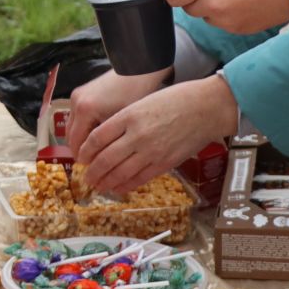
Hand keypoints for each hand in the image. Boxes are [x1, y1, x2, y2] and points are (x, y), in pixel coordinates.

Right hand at [64, 68, 171, 158]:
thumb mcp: (123, 123)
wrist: (136, 68)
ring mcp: (76, 96)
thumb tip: (104, 163)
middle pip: (71, 137)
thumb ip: (110, 142)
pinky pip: (76, 117)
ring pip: (72, 128)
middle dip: (80, 152)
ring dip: (81, 140)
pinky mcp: (80, 92)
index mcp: (86, 111)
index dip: (85, 160)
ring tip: (96, 152)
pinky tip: (97, 134)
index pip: (78, 144)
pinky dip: (83, 128)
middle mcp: (76, 103)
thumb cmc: (135, 95)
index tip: (94, 171)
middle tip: (94, 165)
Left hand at [79, 75, 239, 197]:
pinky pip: (139, 179)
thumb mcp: (144, 102)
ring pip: (119, 173)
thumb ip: (124, 120)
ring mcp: (151, 151)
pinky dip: (125, 186)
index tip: (82, 156)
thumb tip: (105, 139)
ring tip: (98, 185)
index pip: (97, 138)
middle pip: (105, 159)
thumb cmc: (176, 99)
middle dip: (92, 171)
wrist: (206, 108)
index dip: (85, 151)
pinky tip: (118, 188)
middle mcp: (137, 135)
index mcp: (129, 115)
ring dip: (105, 182)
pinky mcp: (164, 163)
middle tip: (87, 176)